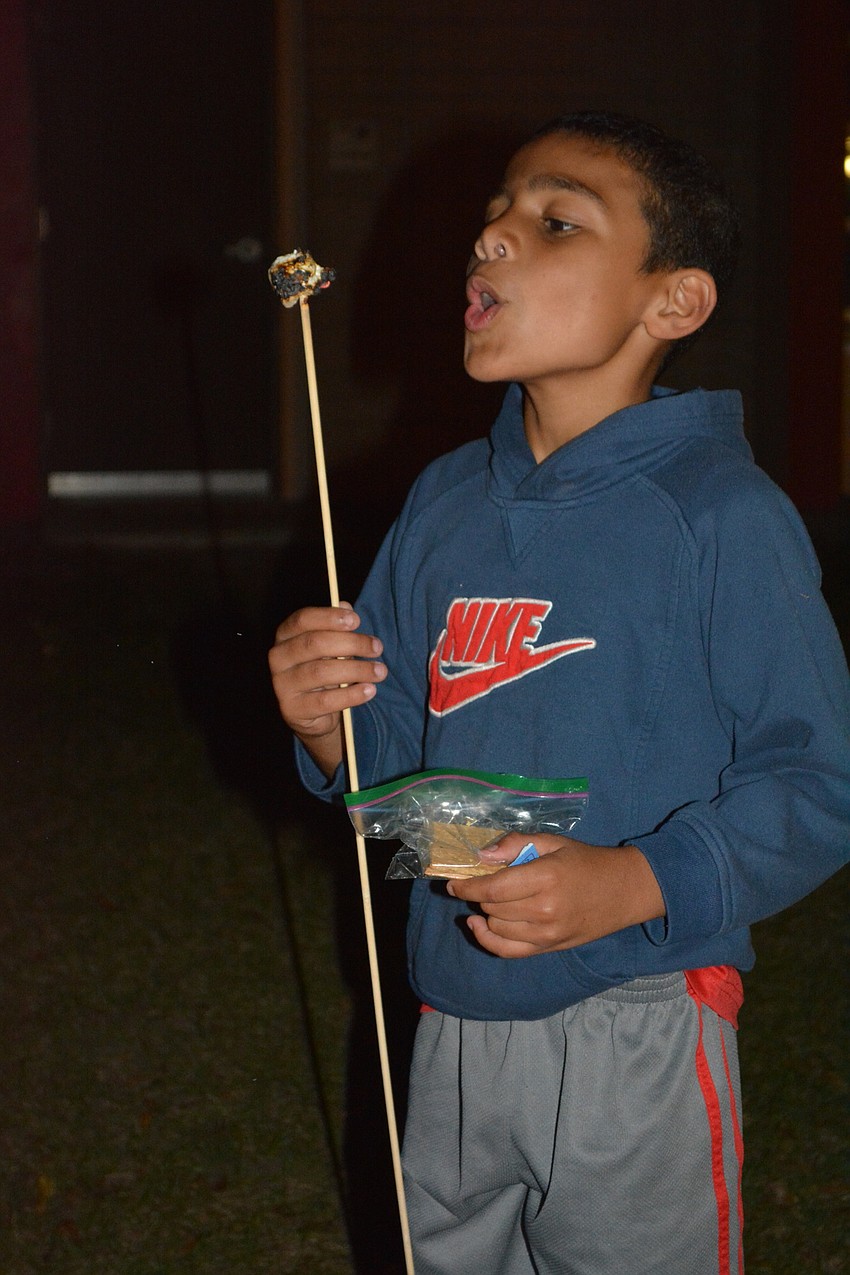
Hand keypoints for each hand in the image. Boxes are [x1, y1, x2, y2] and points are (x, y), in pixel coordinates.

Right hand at [268, 603, 386, 776]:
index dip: (329, 617)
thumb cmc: (324, 670)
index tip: (356, 620)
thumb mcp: (331, 647)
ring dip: (356, 670)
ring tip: (380, 671)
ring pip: (321, 672)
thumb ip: (337, 627)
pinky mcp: (292, 709)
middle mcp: (278, 657)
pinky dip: (351, 695)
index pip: (303, 619)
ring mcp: (282, 685)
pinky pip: (325, 701)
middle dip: (351, 643)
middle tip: (377, 647)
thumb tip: (345, 606)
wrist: (314, 714)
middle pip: (314, 643)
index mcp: (285, 635)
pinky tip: (370, 690)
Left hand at [446, 832, 664, 958]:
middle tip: (479, 882)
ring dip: (486, 913)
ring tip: (490, 899)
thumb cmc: (586, 861)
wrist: (625, 891)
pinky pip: (509, 951)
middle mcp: (544, 909)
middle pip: (492, 908)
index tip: (452, 881)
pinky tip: (479, 926)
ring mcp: (547, 933)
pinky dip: (488, 940)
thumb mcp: (553, 842)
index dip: (467, 886)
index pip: (493, 888)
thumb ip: (516, 844)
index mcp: (545, 877)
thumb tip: (482, 855)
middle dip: (479, 894)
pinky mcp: (550, 947)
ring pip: (497, 928)